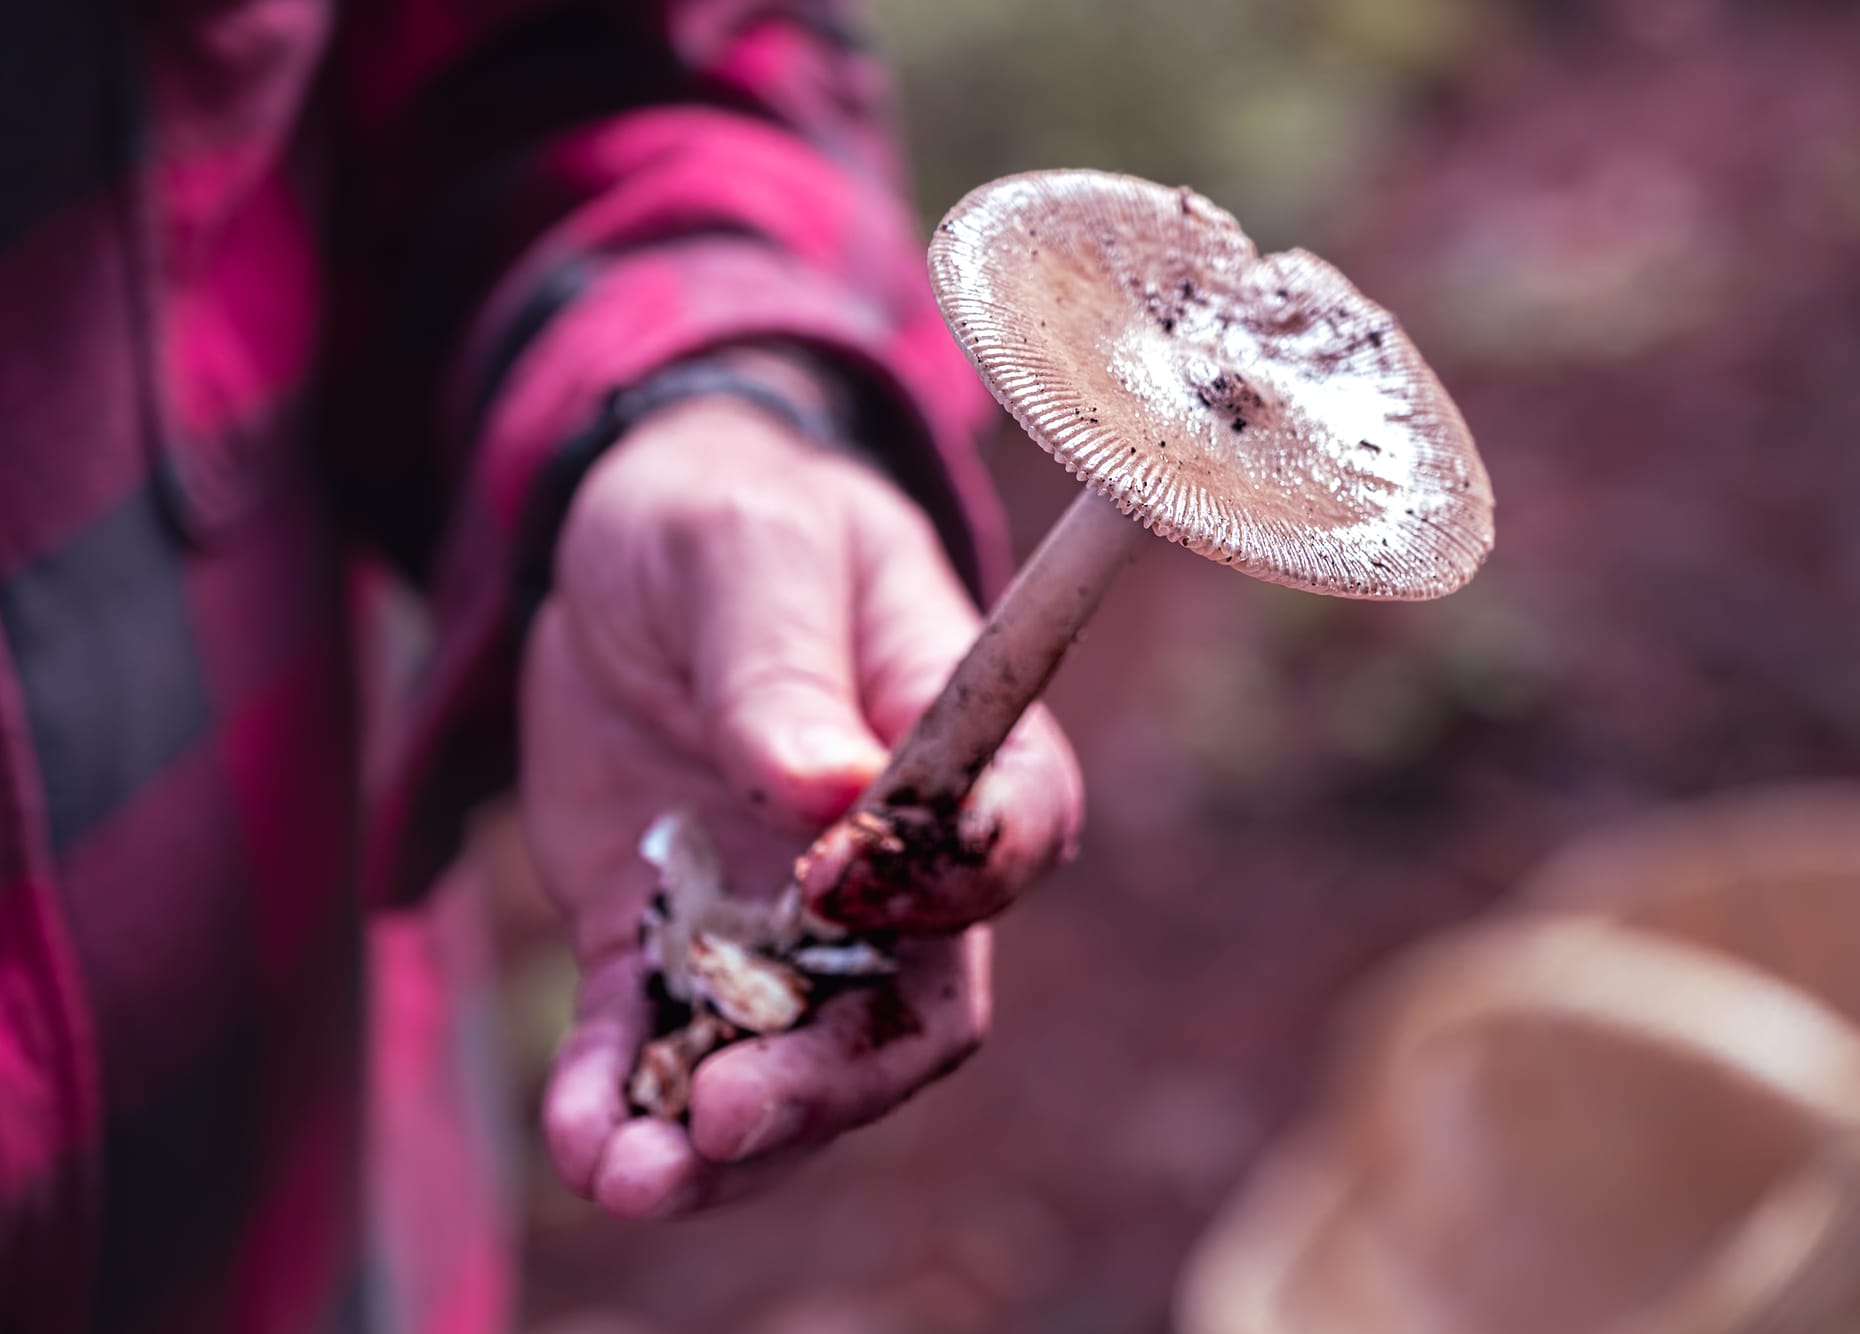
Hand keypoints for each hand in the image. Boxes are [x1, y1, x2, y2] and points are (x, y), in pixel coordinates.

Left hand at [520, 396, 1083, 1218]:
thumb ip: (784, 663)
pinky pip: (662, 1042)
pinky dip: (626, 1100)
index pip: (1010, 840)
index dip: (953, 892)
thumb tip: (828, 793)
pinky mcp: (675, 943)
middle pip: (908, 1006)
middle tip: (727, 1117)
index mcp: (962, 744)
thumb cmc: (725, 515)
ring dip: (728, 1144)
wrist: (624, 549)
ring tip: (632, 1177)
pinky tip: (582, 1137)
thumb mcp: (743, 547)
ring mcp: (784, 918)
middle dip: (827, 1083)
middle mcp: (894, 863)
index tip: (836, 889)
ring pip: (792, 1062)